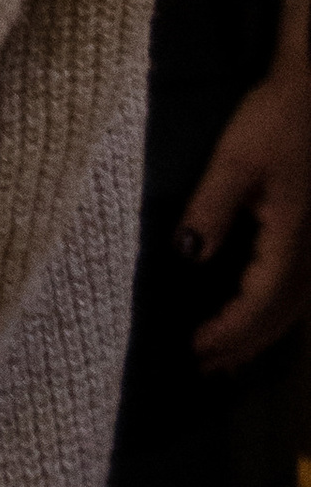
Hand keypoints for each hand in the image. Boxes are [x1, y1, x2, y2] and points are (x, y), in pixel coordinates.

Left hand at [189, 33, 310, 372]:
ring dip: (260, 335)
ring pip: (293, 308)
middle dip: (243, 344)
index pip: (259, 303)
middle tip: (205, 367)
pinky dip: (275, 313)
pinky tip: (258, 315)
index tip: (195, 349)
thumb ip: (211, 208)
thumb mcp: (234, 159)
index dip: (228, 331)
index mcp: (292, 239)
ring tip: (227, 356)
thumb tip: (188, 256)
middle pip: (279, 317)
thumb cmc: (274, 119)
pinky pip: (298, 290)